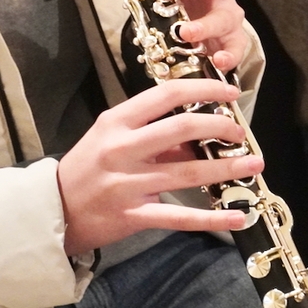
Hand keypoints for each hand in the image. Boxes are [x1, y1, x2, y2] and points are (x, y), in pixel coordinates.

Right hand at [57, 79, 264, 254]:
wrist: (53, 210)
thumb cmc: (88, 167)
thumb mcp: (112, 137)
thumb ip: (152, 132)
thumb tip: (199, 130)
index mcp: (117, 122)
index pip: (166, 94)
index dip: (203, 89)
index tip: (229, 92)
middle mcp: (123, 149)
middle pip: (182, 129)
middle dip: (220, 127)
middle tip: (240, 132)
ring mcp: (128, 185)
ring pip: (188, 173)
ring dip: (227, 168)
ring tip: (255, 164)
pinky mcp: (134, 216)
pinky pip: (180, 218)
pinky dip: (212, 218)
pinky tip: (237, 215)